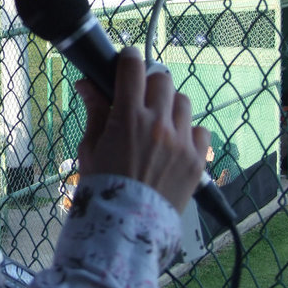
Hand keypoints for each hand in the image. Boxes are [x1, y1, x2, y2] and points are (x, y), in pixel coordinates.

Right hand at [74, 47, 209, 213]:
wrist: (126, 227)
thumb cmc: (102, 187)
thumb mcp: (91, 147)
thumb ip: (94, 111)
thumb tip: (86, 84)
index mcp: (128, 118)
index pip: (133, 68)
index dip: (129, 59)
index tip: (127, 60)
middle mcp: (159, 125)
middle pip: (162, 79)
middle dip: (150, 83)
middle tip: (141, 97)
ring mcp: (181, 142)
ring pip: (183, 102)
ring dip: (170, 106)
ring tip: (158, 124)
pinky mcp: (197, 160)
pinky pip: (201, 131)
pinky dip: (189, 133)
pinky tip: (175, 144)